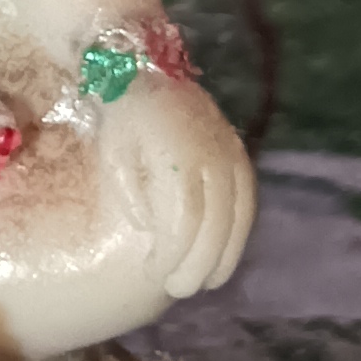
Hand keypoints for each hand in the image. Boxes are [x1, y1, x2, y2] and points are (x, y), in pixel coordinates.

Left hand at [96, 78, 254, 301]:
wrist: (147, 70)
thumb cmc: (121, 118)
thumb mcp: (112, 153)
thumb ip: (130, 193)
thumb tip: (149, 230)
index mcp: (177, 153)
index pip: (184, 216)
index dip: (175, 252)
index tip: (156, 275)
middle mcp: (213, 152)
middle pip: (215, 220)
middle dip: (198, 262)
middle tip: (179, 289)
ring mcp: (231, 151)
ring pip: (238, 214)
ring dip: (225, 255)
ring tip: (205, 282)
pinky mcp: (239, 152)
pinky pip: (248, 200)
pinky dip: (239, 234)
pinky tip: (224, 257)